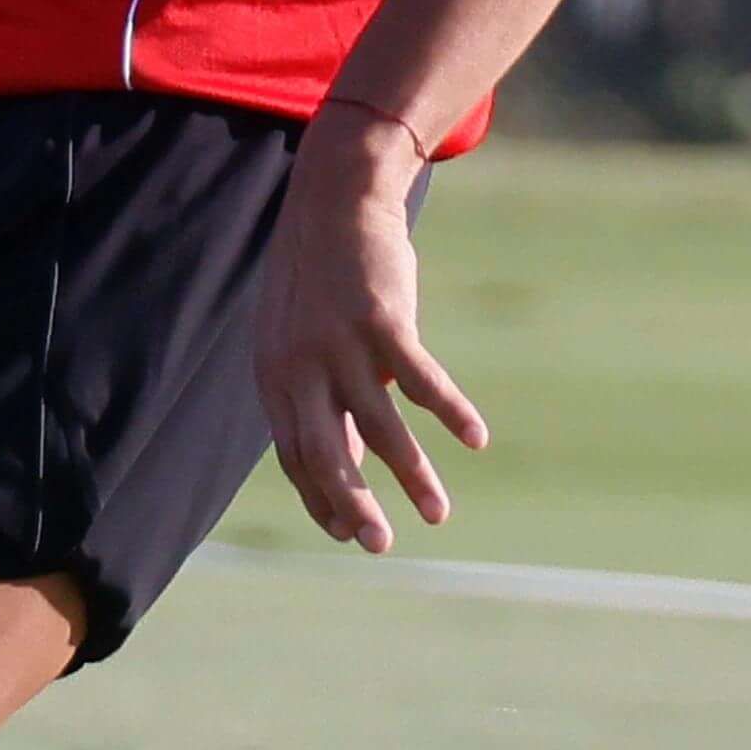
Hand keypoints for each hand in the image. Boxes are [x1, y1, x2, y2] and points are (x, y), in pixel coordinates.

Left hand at [254, 109, 486, 548]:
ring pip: (379, 426)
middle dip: (354, 505)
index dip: (321, 497)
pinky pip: (420, 379)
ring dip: (413, 474)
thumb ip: (325, 401)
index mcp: (275, 377)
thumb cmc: (322, 283)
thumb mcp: (306, 344)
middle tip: (381, 546)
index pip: (295, 455)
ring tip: (439, 513)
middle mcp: (299, 367)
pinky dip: (449, 411)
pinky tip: (475, 440)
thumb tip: (352, 464)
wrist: (334, 203)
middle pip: (325, 452)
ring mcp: (338, 344)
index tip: (348, 534)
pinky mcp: (380, 321)